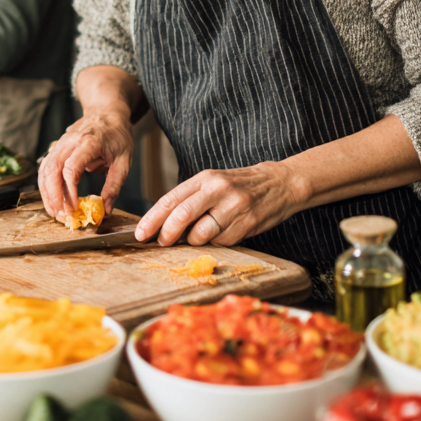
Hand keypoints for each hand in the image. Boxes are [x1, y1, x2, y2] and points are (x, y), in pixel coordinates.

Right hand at [38, 108, 134, 219]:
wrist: (106, 113)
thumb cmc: (117, 136)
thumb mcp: (124, 161)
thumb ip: (113, 185)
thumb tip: (105, 209)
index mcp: (89, 142)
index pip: (72, 167)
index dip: (70, 189)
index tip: (75, 207)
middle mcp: (70, 141)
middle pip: (52, 169)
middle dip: (54, 195)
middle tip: (62, 215)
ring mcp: (61, 143)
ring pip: (45, 169)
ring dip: (46, 193)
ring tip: (55, 212)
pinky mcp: (57, 148)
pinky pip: (45, 167)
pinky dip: (45, 185)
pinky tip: (52, 199)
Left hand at [135, 162, 301, 246]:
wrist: (280, 182)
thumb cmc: (239, 185)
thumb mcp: (213, 182)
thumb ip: (190, 199)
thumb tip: (163, 224)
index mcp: (204, 178)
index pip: (171, 199)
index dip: (152, 218)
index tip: (140, 233)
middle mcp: (217, 189)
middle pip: (182, 215)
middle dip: (166, 233)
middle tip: (161, 242)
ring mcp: (234, 205)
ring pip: (202, 234)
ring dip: (196, 240)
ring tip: (203, 234)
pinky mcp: (248, 222)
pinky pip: (223, 241)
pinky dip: (219, 242)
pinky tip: (226, 232)